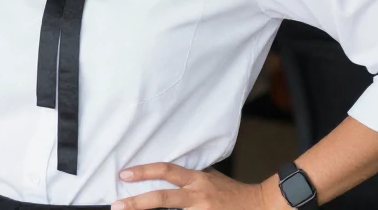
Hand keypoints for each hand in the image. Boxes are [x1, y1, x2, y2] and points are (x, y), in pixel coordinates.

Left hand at [113, 163, 281, 209]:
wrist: (260, 204)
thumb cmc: (232, 194)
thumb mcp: (210, 178)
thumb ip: (190, 178)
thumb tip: (166, 175)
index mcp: (197, 180)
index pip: (166, 171)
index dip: (144, 171)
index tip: (124, 174)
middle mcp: (198, 196)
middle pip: (163, 199)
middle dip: (137, 203)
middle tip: (117, 206)